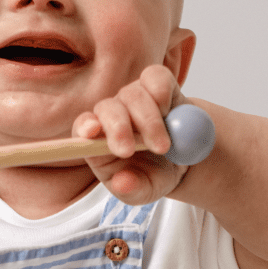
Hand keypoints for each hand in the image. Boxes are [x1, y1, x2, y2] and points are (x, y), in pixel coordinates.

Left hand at [72, 65, 189, 204]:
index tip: (92, 133)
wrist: (185, 158)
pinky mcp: (157, 82)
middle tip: (131, 150)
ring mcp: (134, 95)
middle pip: (106, 108)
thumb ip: (131, 190)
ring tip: (164, 146)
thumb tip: (122, 184)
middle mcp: (113, 113)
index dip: (84, 126)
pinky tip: (171, 113)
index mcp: (100, 139)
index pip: (82, 126)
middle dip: (118, 127)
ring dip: (149, 121)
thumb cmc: (154, 174)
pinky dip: (163, 94)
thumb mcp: (144, 190)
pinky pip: (156, 78)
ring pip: (133, 95)